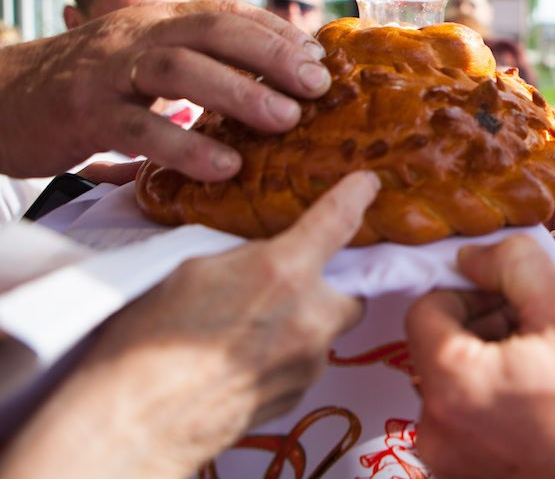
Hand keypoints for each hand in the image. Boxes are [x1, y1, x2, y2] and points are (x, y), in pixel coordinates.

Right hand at [0, 0, 331, 180]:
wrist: (0, 96)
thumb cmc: (92, 85)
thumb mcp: (147, 60)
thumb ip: (200, 63)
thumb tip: (275, 84)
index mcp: (160, 21)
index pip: (229, 15)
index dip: (277, 34)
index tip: (320, 60)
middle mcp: (138, 35)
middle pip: (213, 31)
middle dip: (271, 56)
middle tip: (316, 86)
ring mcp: (108, 71)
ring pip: (179, 69)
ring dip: (239, 93)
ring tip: (285, 121)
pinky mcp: (82, 112)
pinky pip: (138, 128)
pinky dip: (184, 147)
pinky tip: (223, 166)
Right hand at [0, 170, 379, 478]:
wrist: (134, 421)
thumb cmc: (149, 341)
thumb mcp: (194, 267)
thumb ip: (247, 256)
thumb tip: (265, 253)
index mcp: (282, 272)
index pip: (338, 221)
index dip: (356, 197)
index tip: (367, 186)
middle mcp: (309, 317)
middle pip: (349, 290)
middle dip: (328, 285)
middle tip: (288, 285)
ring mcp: (308, 362)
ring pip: (326, 330)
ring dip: (302, 322)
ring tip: (250, 329)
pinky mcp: (298, 394)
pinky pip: (306, 363)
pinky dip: (286, 355)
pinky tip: (244, 359)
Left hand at [407, 236, 554, 478]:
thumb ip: (513, 263)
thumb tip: (470, 256)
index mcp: (450, 382)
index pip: (425, 310)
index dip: (467, 292)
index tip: (508, 298)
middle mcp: (434, 428)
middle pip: (439, 348)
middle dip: (482, 326)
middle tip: (533, 326)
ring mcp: (447, 459)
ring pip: (452, 383)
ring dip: (487, 362)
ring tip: (540, 363)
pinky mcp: (463, 476)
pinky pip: (462, 420)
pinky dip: (490, 400)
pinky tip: (534, 397)